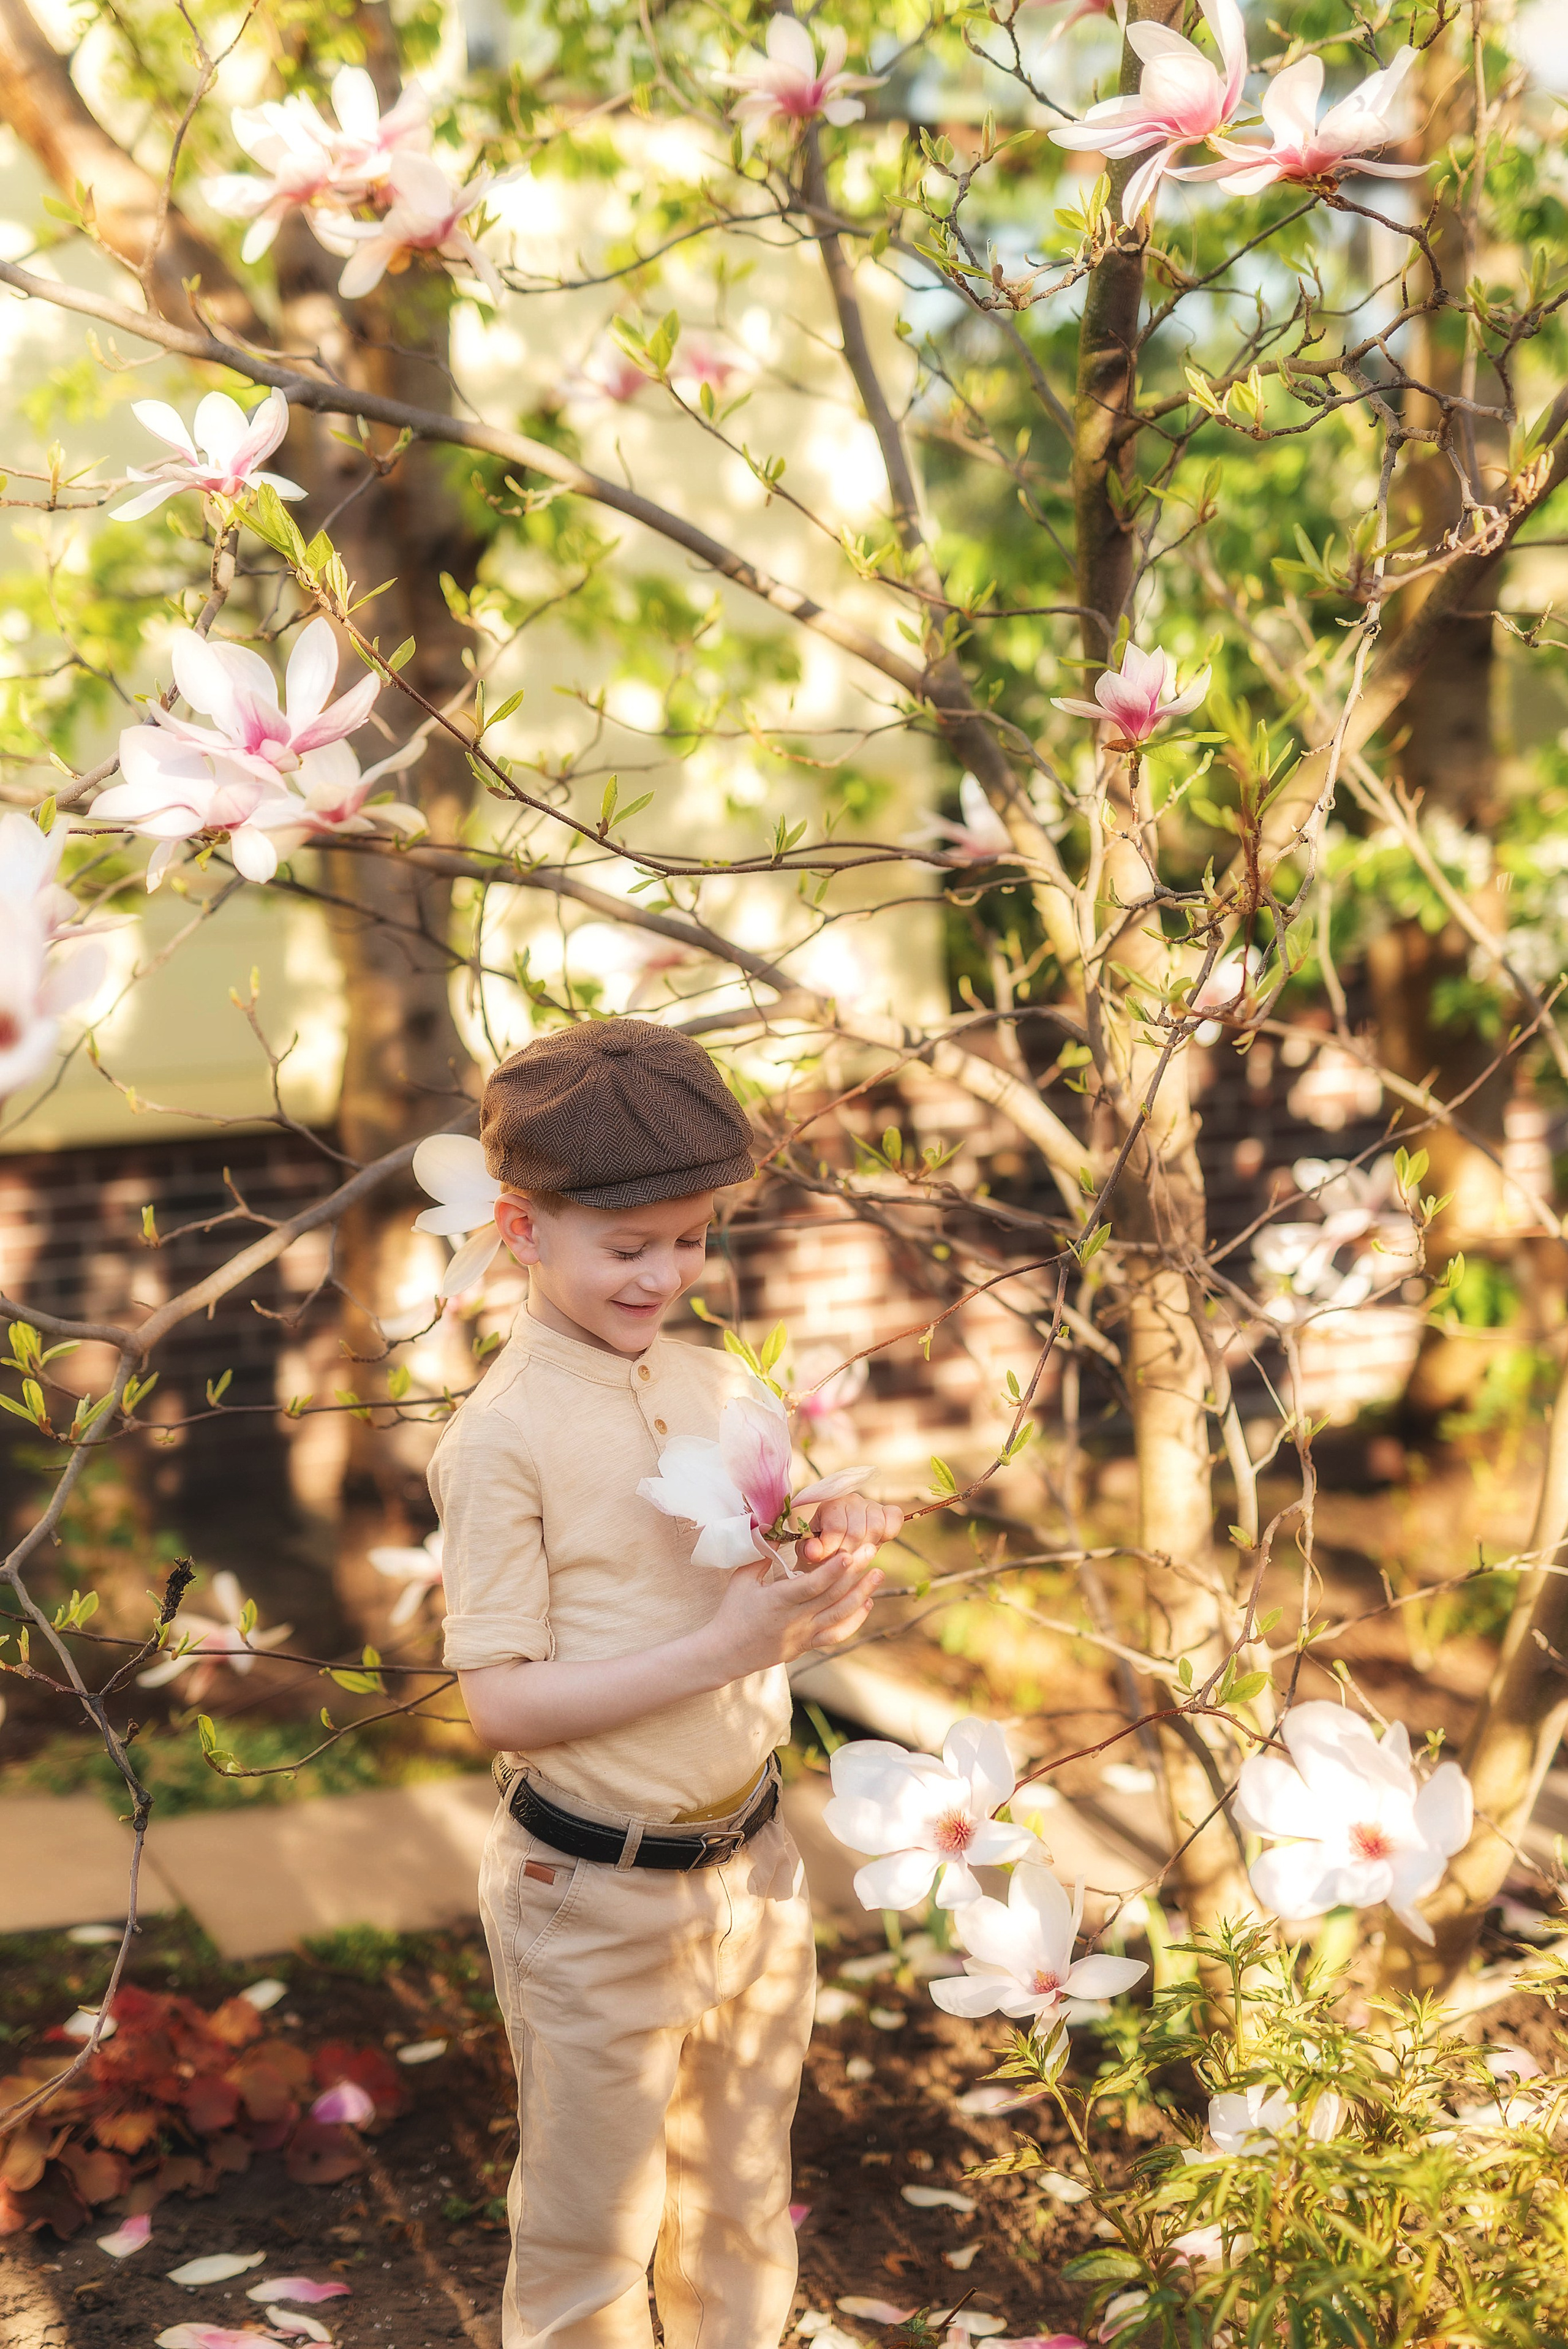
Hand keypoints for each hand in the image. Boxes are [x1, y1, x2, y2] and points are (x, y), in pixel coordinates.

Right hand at [699, 1549, 883, 1680]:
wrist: (727, 1653)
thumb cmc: (732, 1612)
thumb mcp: (742, 1579)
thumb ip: (761, 1555)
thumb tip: (774, 1527)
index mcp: (778, 1601)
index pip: (810, 1585)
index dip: (832, 1570)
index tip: (849, 1553)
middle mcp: (794, 1619)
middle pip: (832, 1596)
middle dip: (855, 1573)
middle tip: (872, 1550)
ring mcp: (803, 1635)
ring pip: (839, 1615)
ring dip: (862, 1594)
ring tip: (878, 1574)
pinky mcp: (807, 1645)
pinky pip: (836, 1635)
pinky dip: (854, 1620)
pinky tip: (866, 1603)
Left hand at [800, 1493, 903, 1574]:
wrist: (840, 1543)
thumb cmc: (823, 1546)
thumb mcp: (810, 1550)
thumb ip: (809, 1550)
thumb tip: (814, 1552)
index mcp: (830, 1505)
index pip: (835, 1528)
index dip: (832, 1548)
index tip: (826, 1558)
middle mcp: (851, 1500)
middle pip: (856, 1531)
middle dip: (849, 1553)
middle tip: (843, 1561)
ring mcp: (871, 1504)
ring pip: (875, 1528)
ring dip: (866, 1547)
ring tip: (856, 1554)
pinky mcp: (889, 1511)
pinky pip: (894, 1519)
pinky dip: (889, 1533)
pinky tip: (875, 1543)